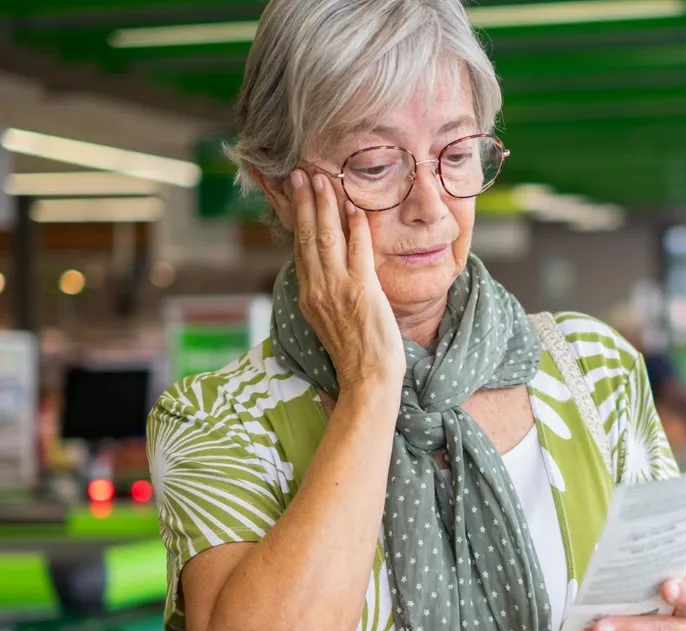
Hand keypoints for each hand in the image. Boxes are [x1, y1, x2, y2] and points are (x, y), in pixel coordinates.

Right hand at [289, 169, 404, 392]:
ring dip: (324, 205)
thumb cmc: (356, 354)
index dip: (296, 219)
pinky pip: (357, 250)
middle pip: (306, 236)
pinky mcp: (361, 290)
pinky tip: (354, 207)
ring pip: (326, 237)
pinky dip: (354, 226)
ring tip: (321, 180)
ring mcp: (337, 289)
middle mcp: (317, 289)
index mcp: (308, 296)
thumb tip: (328, 273)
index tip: (294, 193)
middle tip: (300, 174)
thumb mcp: (331, 321)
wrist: (368, 379)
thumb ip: (327, 294)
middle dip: (303, 202)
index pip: (299, 249)